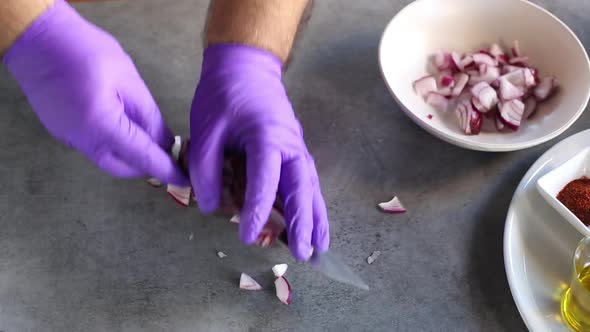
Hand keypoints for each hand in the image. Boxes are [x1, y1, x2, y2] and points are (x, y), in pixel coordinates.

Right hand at [4, 0, 186, 185]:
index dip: (166, 169)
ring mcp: (69, 139)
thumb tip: (166, 142)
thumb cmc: (87, 51)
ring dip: (129, 156)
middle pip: (122, 167)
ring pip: (107, 160)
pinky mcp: (62, 133)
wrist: (37, 39)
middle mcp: (83, 141)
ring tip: (147, 138)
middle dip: (147, 165)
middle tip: (167, 151)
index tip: (185, 178)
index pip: (142, 157)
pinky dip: (113, 146)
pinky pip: (94, 148)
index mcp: (102, 127)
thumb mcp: (129, 81)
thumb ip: (149, 116)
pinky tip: (122, 128)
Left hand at [189, 44, 329, 260]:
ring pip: (310, 187)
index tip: (248, 237)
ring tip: (321, 247)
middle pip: (302, 188)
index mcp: (266, 136)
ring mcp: (297, 146)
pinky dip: (312, 204)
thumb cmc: (223, 95)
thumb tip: (209, 207)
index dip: (257, 211)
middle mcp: (289, 144)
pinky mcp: (295, 149)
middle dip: (304, 223)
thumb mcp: (205, 129)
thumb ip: (205, 170)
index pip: (265, 181)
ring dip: (317, 218)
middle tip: (306, 254)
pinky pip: (307, 180)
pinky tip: (313, 222)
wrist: (245, 66)